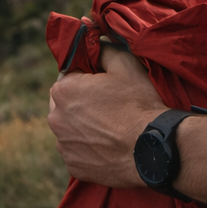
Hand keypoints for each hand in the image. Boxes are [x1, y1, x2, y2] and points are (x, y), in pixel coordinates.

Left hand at [48, 44, 164, 188]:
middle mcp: (55, 118)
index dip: (88, 77)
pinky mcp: (73, 166)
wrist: (151, 149)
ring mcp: (63, 145)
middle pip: (66, 102)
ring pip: (70, 127)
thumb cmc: (138, 104)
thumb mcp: (125, 64)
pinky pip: (76, 150)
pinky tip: (108, 144)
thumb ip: (103, 49)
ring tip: (111, 126)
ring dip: (83, 125)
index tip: (105, 84)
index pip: (69, 75)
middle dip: (81, 101)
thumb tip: (93, 41)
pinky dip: (88, 147)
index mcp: (63, 90)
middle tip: (109, 105)